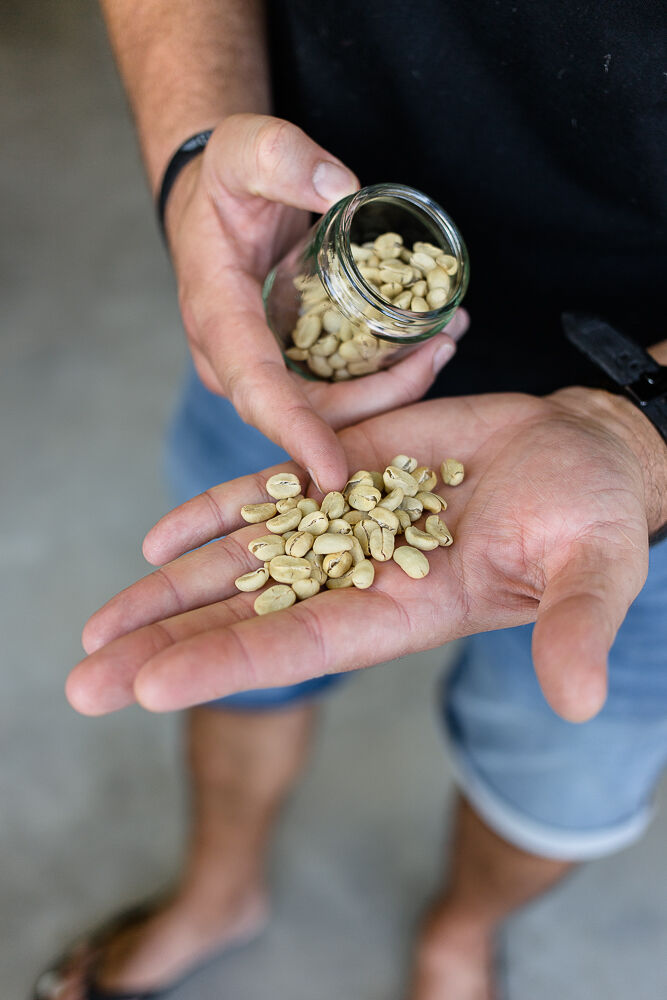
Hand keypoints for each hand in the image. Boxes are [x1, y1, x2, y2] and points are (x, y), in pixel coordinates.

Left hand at [68, 386, 665, 722]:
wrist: (579, 453)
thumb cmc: (594, 514)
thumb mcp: (592, 569)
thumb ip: (575, 628)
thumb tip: (578, 697)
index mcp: (408, 608)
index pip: (301, 644)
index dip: (226, 663)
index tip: (147, 687)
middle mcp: (361, 576)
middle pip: (246, 616)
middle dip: (166, 645)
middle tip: (83, 683)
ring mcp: (346, 523)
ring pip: (241, 561)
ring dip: (169, 590)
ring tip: (97, 625)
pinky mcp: (344, 471)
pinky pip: (266, 495)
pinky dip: (213, 515)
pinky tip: (158, 540)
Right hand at [163, 113, 466, 491]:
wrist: (212, 203)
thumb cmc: (224, 181)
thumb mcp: (244, 148)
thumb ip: (285, 160)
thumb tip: (342, 191)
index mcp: (218, 320)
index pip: (257, 390)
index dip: (297, 433)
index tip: (338, 473)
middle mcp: (237, 361)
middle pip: (312, 411)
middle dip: (383, 398)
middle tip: (445, 348)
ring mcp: (265, 367)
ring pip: (333, 406)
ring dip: (395, 387)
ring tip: (449, 337)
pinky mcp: (290, 363)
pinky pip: (340, 387)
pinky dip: (385, 375)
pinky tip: (428, 341)